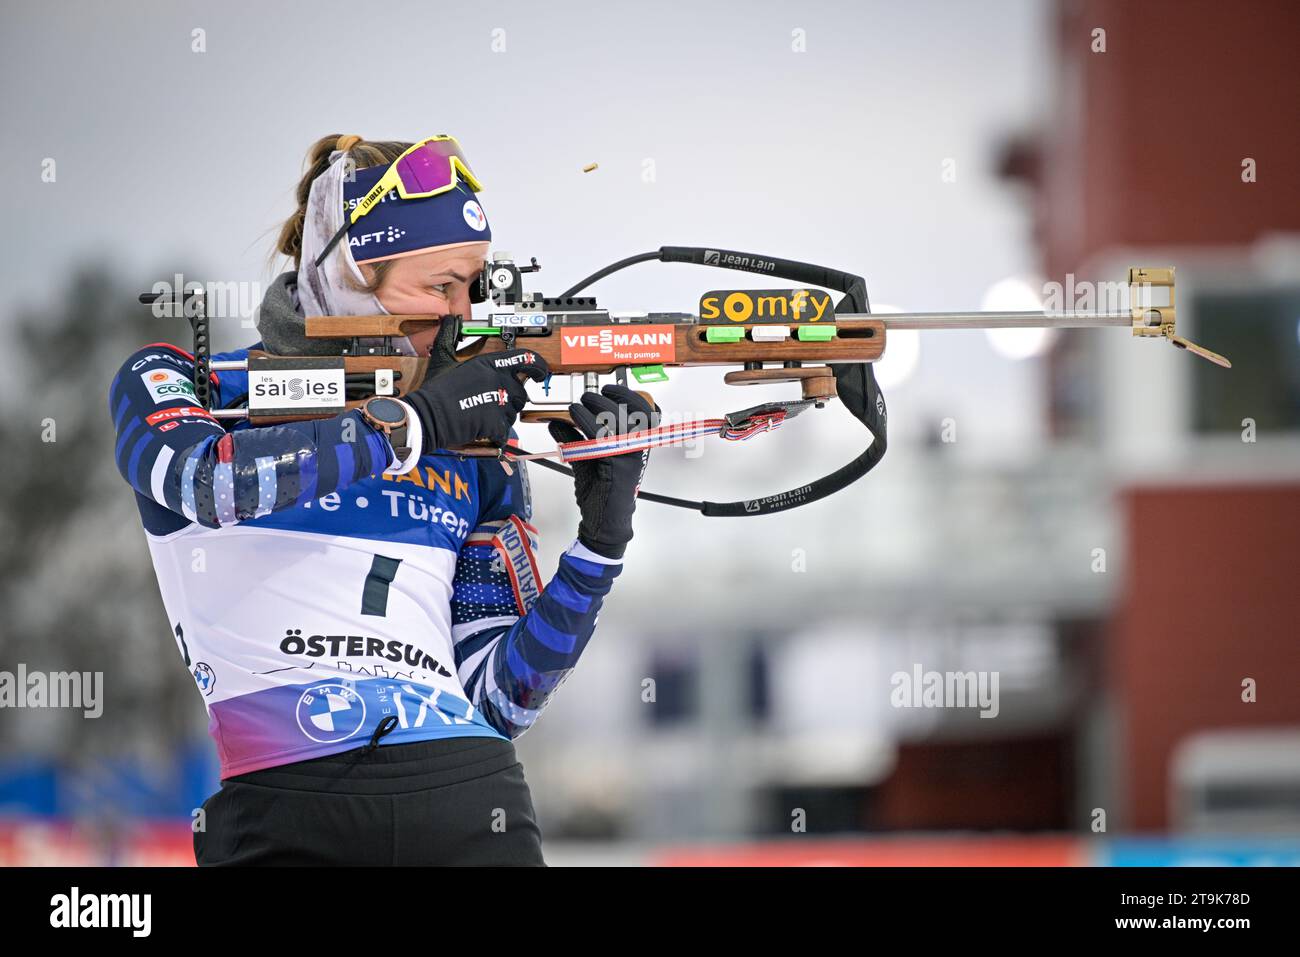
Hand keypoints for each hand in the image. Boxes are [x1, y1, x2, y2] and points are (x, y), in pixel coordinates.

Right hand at [404, 349, 547, 451]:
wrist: (426, 416)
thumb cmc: (434, 392)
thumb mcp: (442, 359)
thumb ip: (449, 338)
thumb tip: (448, 321)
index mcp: (488, 363)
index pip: (526, 359)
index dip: (539, 366)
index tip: (541, 372)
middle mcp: (497, 380)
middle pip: (521, 392)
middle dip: (511, 400)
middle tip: (493, 404)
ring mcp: (498, 402)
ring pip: (514, 413)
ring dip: (502, 417)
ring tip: (482, 416)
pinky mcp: (494, 422)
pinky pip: (504, 431)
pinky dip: (496, 434)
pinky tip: (482, 430)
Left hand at [548, 384, 658, 559]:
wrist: (605, 522)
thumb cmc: (602, 492)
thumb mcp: (587, 459)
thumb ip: (575, 440)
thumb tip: (557, 423)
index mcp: (637, 444)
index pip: (645, 410)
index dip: (628, 395)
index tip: (609, 389)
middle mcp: (638, 448)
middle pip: (629, 409)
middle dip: (604, 398)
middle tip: (586, 398)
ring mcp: (629, 456)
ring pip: (615, 419)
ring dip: (593, 407)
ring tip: (576, 408)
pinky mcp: (617, 464)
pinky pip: (602, 436)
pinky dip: (585, 423)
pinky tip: (571, 421)